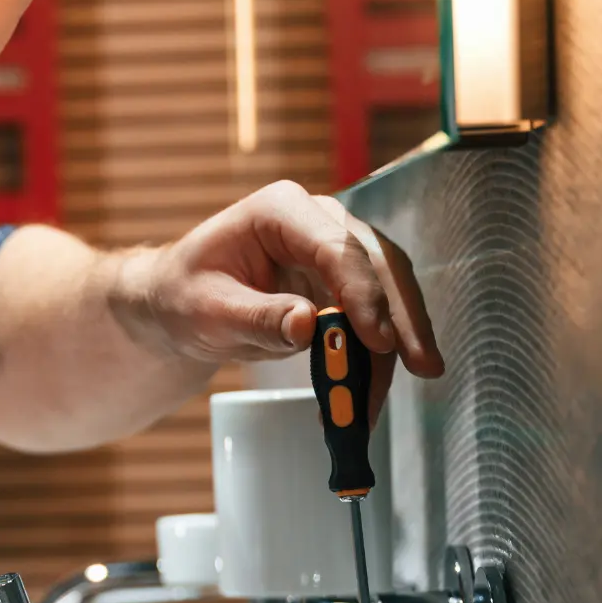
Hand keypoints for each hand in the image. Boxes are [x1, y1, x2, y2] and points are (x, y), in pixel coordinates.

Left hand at [119, 179, 444, 414]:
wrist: (179, 301)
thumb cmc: (185, 295)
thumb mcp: (207, 312)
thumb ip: (257, 319)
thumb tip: (308, 327)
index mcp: (281, 210)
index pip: (336, 248)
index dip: (363, 294)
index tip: (377, 341)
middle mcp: (319, 220)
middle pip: (378, 265)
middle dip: (402, 318)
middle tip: (423, 366)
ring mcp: (336, 250)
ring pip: (387, 291)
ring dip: (397, 343)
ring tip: (395, 391)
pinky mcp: (342, 284)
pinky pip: (372, 317)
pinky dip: (375, 356)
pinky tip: (370, 392)